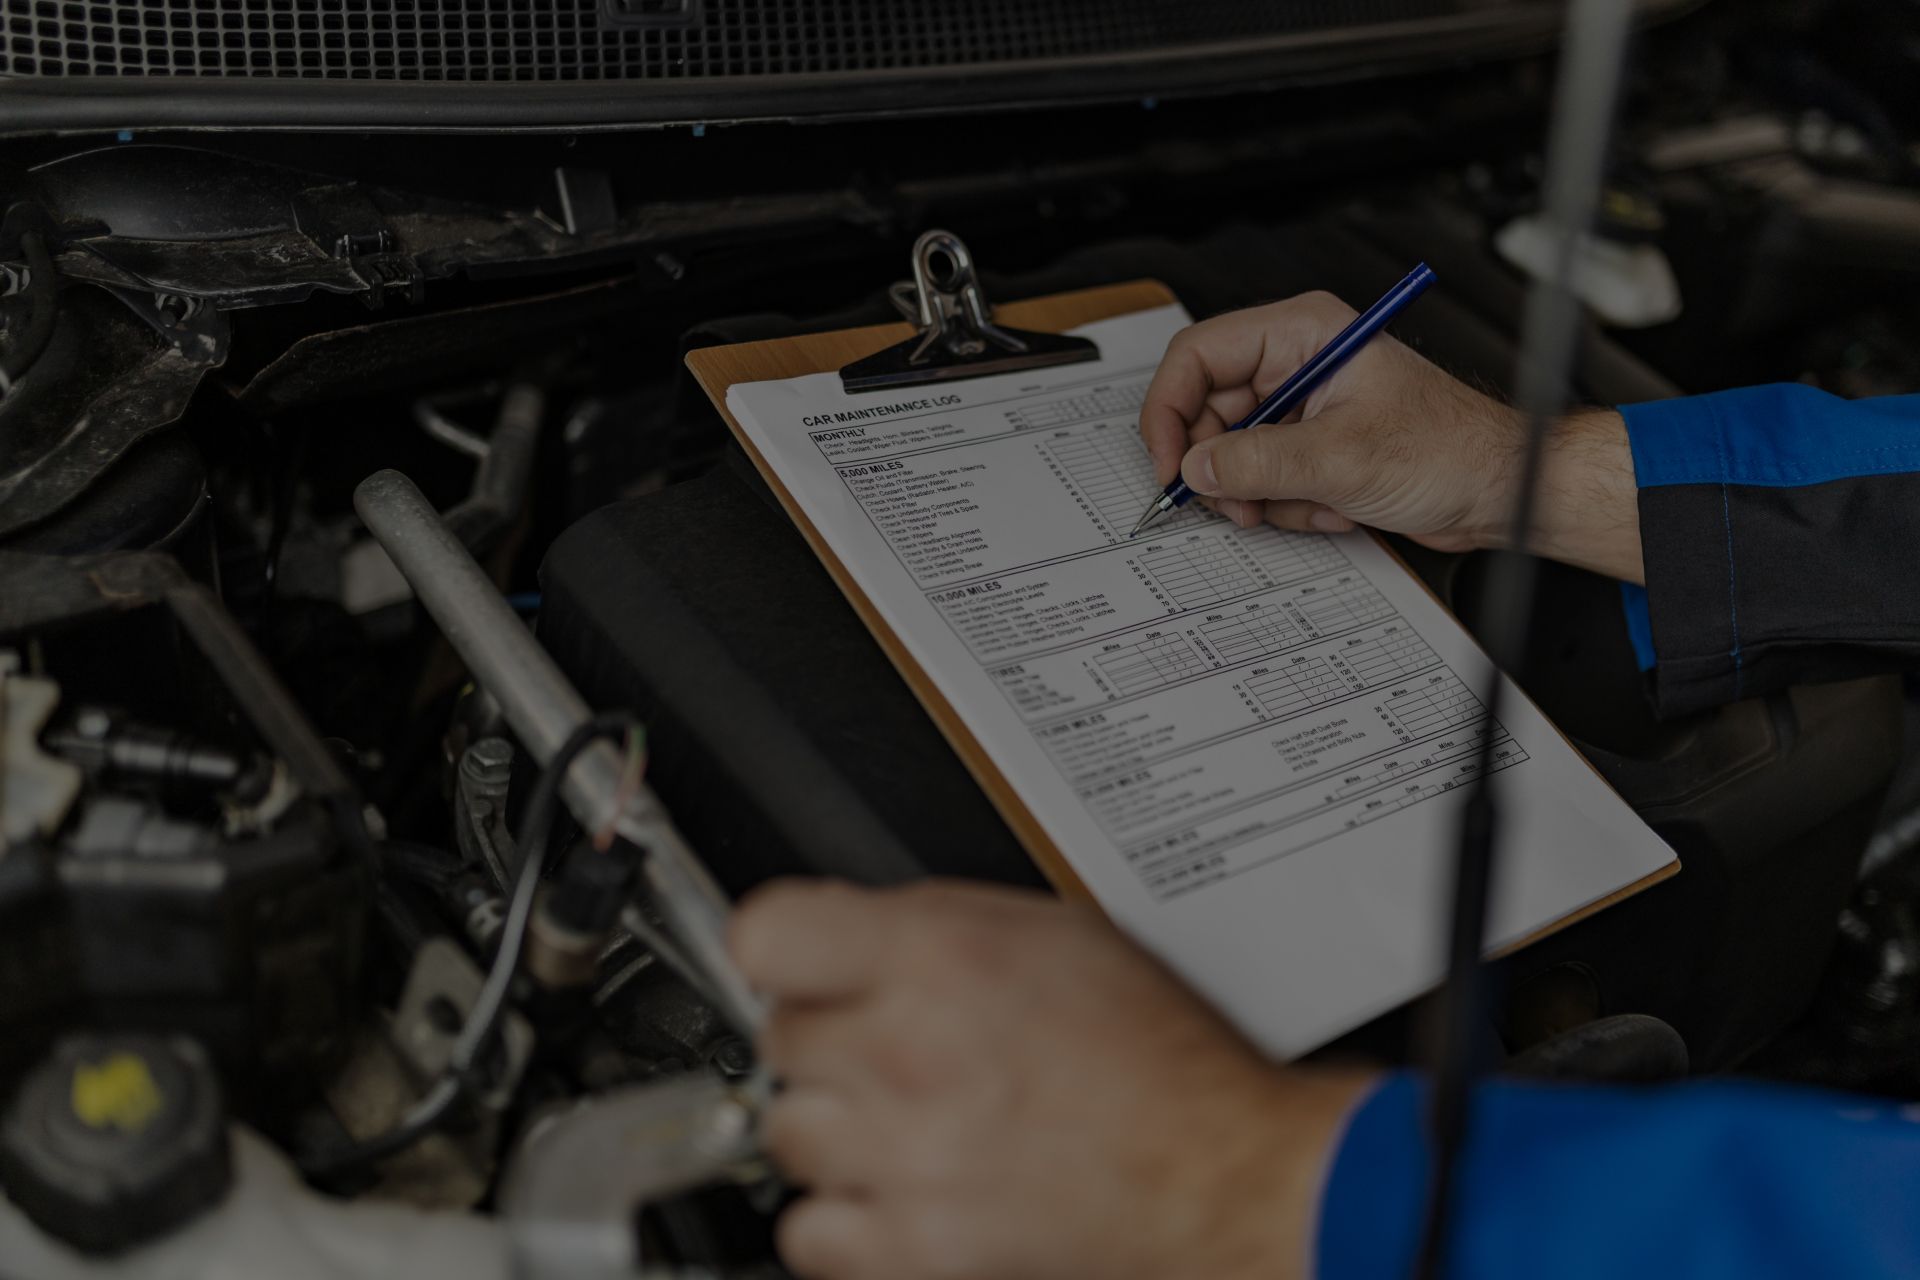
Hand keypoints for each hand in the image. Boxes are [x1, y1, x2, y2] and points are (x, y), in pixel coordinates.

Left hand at [730, 879, 1371, 1279]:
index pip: (765, 935)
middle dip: (830, 1037)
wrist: (1217, 1173)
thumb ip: (932, 923)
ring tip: (905, 1119)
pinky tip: (896, 1187)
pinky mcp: (910, 1251)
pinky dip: (841, 1216)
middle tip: (893, 1046)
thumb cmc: (1156, 1056)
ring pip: (785, 1132)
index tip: (796, 964)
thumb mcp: (1053, 932)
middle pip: (779, 1037)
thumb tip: (843, 928)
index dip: (782, 948)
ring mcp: (902, 1159)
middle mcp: (905, 1053)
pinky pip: (806, 1232)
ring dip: (835, 1125)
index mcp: (938, 957)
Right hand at [1141, 292, 1643, 582]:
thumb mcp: (1343, 458)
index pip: (1199, 356)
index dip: (1170, 410)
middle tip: (1239, 502)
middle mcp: (1296, 364)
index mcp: (1303, 334)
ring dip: (1264, 493)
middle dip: (1223, 468)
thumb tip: (1196, 468)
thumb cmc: (1452, 449)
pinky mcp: (1310, 447)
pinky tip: (1334, 507)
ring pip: (1233, 455)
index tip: (1168, 462)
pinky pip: (1264, 480)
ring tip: (1313, 502)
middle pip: (1208, 413)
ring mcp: (1302, 409)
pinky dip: (1290, 505)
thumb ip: (1258, 462)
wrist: (1498, 490)